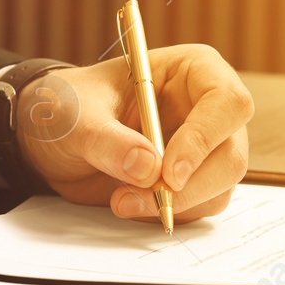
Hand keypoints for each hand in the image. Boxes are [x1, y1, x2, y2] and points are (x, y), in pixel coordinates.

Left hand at [16, 44, 252, 223]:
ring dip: (174, 204)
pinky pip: (199, 207)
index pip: (227, 102)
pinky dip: (168, 213)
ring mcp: (206, 148)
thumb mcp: (75, 116)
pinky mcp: (194, 181)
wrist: (54, 139)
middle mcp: (208, 110)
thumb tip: (149, 168)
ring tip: (121, 200)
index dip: (204, 139)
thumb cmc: (69, 107)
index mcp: (193, 71)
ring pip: (219, 187)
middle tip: (141, 197)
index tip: (168, 172)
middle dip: (190, 186)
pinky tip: (131, 203)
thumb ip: (108, 140)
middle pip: (231, 155)